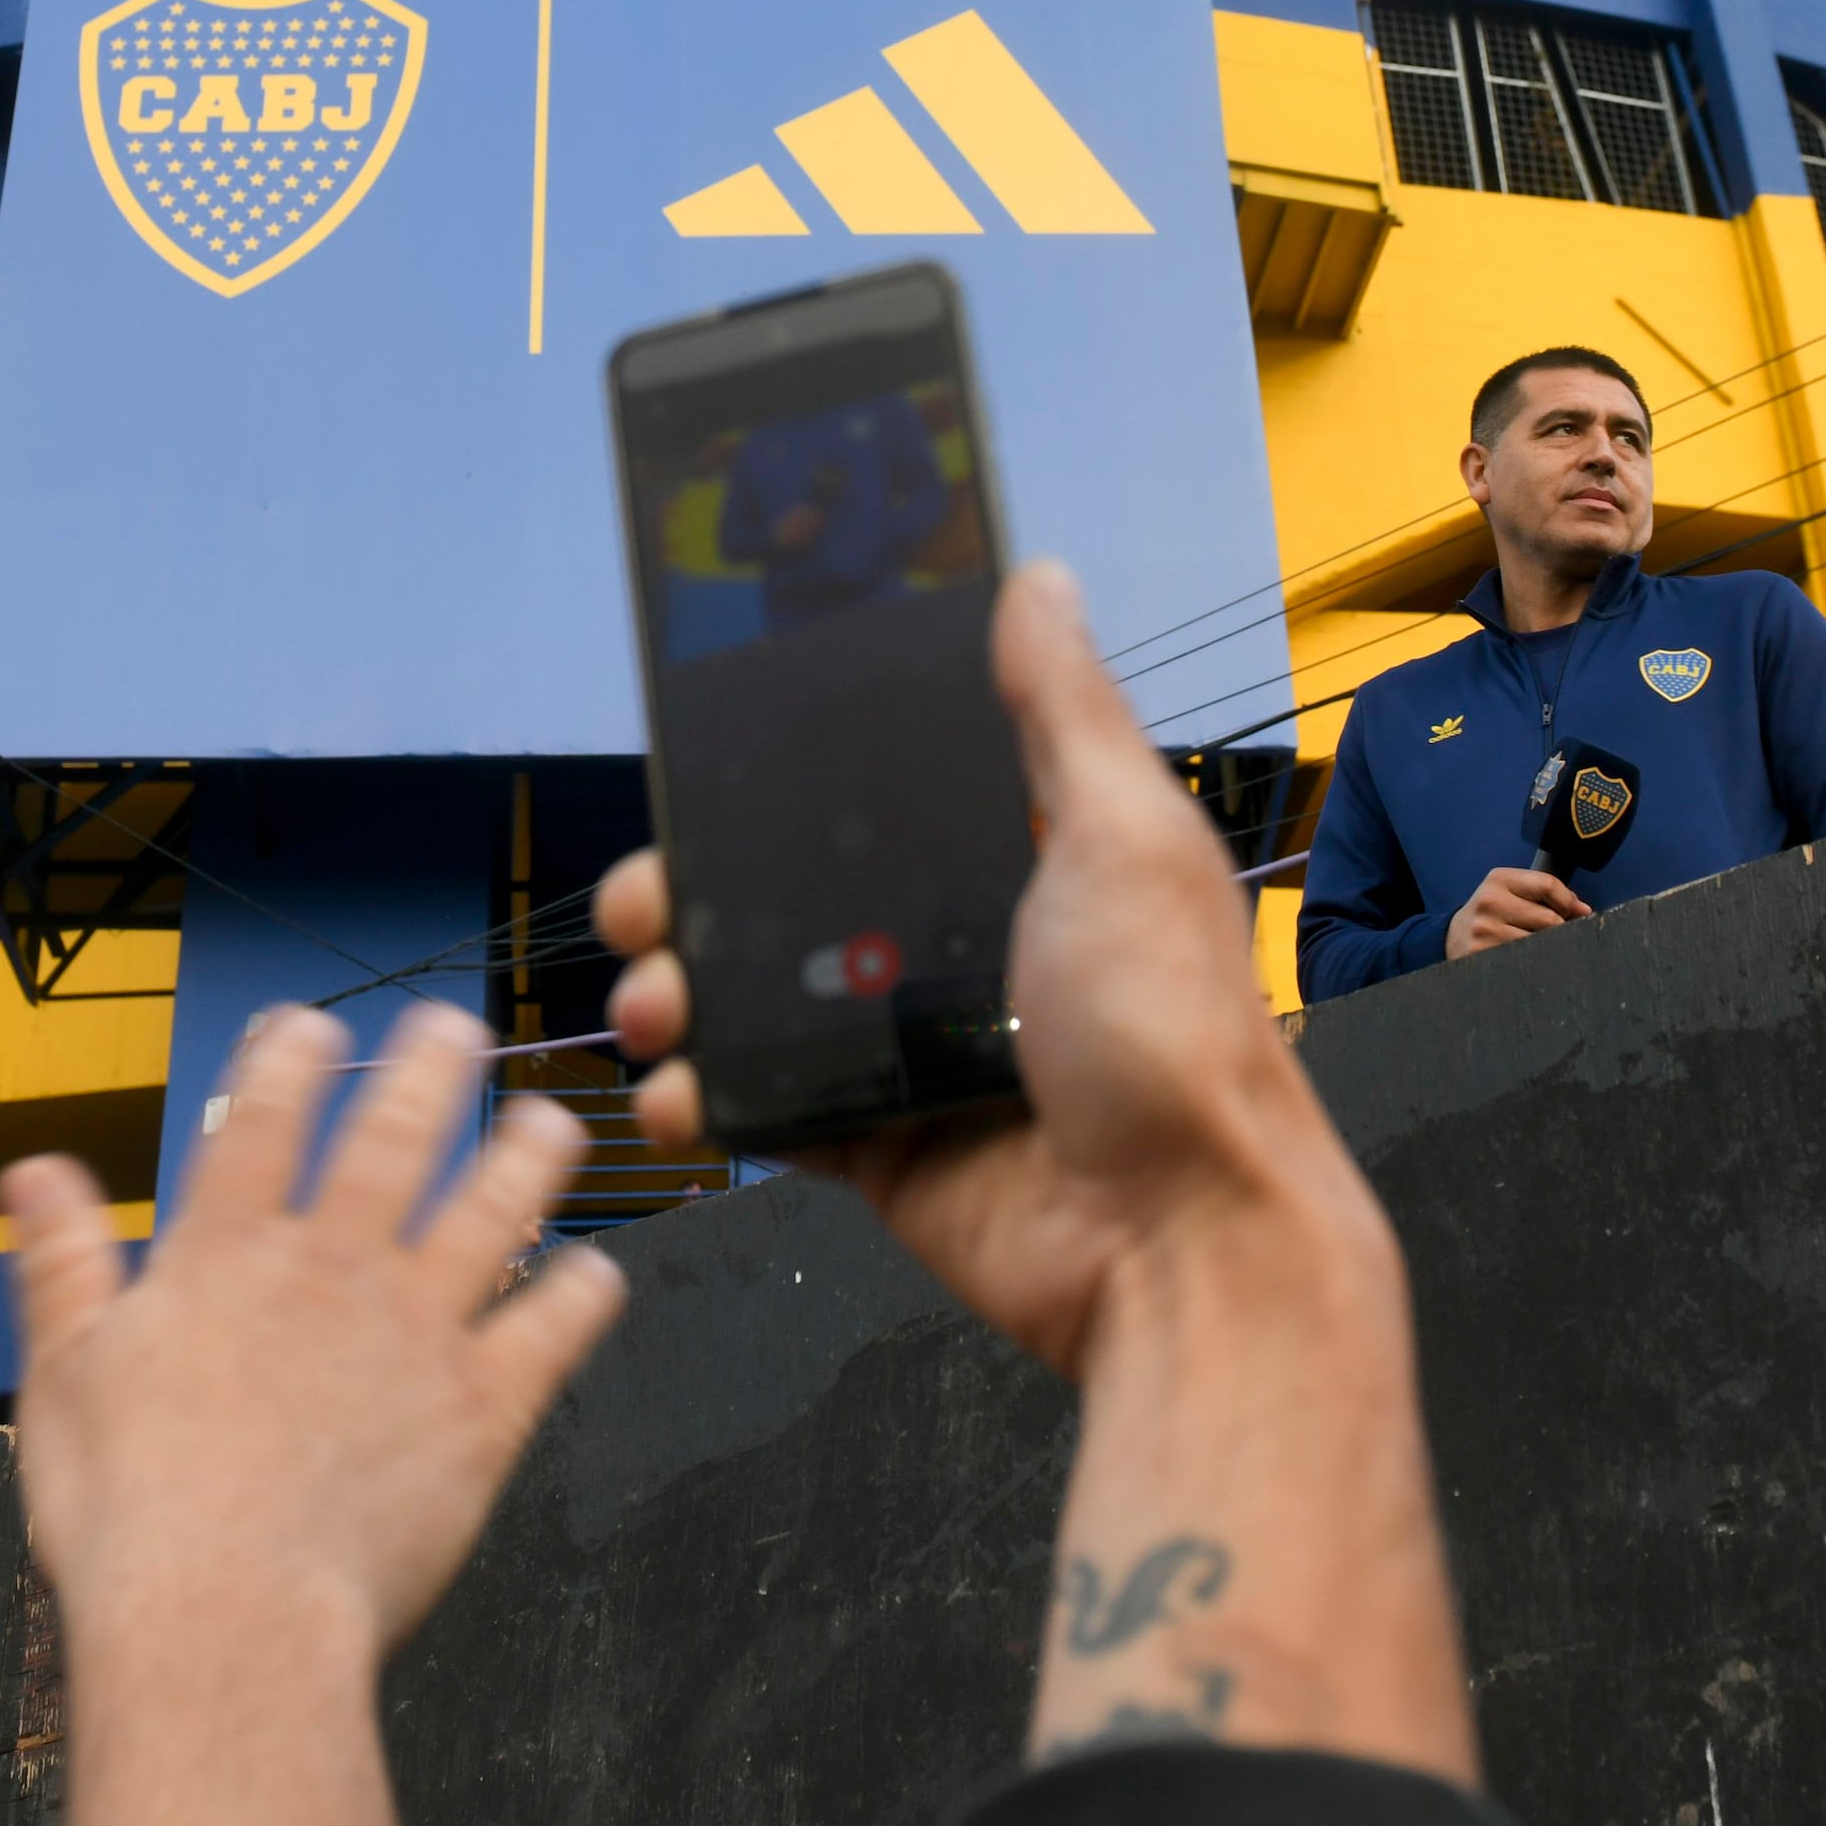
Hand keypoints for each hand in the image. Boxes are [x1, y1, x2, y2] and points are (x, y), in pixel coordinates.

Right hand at [3, 1005, 624, 1665]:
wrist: (227, 1620)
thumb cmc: (132, 1517)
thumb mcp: (64, 1375)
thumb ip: (61, 1263)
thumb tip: (29, 1171)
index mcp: (226, 1259)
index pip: (261, 1127)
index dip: (286, 1062)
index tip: (308, 1022)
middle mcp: (332, 1273)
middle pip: (391, 1143)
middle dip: (426, 1073)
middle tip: (453, 1025)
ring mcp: (417, 1336)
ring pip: (489, 1216)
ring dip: (525, 1159)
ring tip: (553, 1119)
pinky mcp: (481, 1413)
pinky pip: (549, 1336)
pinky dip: (579, 1299)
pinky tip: (599, 1273)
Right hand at [604, 561, 1465, 1783]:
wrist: (1180, 1247)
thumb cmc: (1177, 1037)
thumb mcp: (1126, 841)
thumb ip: (1067, 712)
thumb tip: (1037, 578)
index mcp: (1025, 859)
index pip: (881, 791)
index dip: (785, 771)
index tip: (700, 755)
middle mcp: (965, 945)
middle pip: (793, 893)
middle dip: (698, 891)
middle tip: (645, 904)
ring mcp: (920, 1050)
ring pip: (760, 997)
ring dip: (683, 991)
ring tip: (652, 1002)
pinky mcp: (886, 1147)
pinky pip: (773, 1108)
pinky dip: (711, 1096)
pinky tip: (680, 1090)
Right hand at [1454, 866, 1588, 952]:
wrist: (1453, 939)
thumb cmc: (1493, 915)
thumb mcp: (1511, 893)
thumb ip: (1545, 895)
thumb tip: (1584, 911)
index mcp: (1499, 879)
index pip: (1548, 885)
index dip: (1569, 902)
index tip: (1576, 913)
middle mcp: (1490, 901)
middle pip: (1549, 918)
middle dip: (1562, 929)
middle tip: (1560, 936)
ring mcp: (1485, 930)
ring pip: (1541, 943)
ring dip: (1550, 949)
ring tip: (1542, 950)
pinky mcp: (1483, 955)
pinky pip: (1527, 961)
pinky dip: (1536, 963)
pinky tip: (1531, 961)